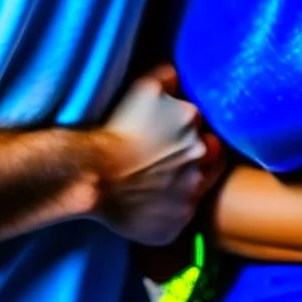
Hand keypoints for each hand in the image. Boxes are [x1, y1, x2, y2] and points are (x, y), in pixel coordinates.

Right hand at [91, 65, 219, 244]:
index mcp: (194, 124)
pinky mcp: (177, 224)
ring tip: (156, 180)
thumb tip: (178, 78)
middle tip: (165, 157)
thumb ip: (168, 77)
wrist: (93, 175)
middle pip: (208, 157)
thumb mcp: (143, 87)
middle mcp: (200, 159)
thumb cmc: (116, 128)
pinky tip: (149, 202)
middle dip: (193, 156)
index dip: (191, 131)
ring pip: (196, 188)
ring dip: (183, 183)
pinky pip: (179, 216)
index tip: (171, 135)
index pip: (206, 127)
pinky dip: (168, 210)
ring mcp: (191, 195)